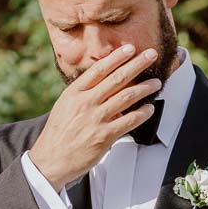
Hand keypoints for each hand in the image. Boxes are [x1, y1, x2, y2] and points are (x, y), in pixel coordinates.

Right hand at [27, 44, 164, 189]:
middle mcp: (85, 102)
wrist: (51, 159)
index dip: (117, 57)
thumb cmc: (59, 133)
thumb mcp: (65, 105)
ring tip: (156, 82)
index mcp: (75, 92)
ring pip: (127, 97)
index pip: (99, 69)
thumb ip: (83, 93)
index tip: (130, 48)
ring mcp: (96, 119)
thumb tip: (104, 81)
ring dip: (145, 87)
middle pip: (117, 78)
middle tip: (151, 55)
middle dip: (137, 64)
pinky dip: (142, 113)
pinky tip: (150, 109)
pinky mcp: (104, 136)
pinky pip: (129, 120)